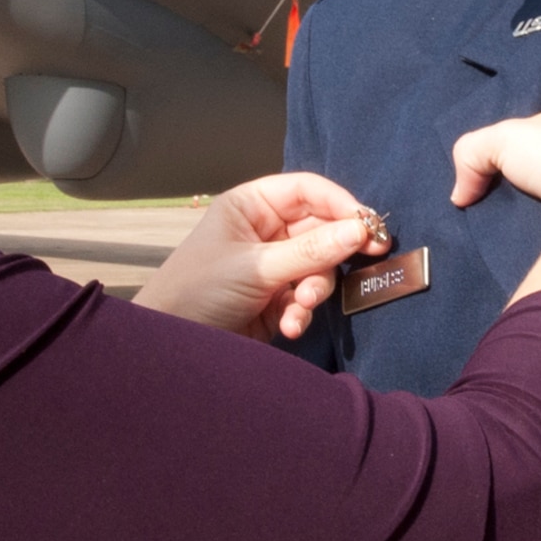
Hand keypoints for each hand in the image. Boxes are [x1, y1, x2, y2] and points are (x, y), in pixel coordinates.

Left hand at [134, 173, 388, 340]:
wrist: (170, 349)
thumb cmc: (199, 290)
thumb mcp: (256, 267)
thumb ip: (310, 251)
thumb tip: (360, 229)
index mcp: (250, 206)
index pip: (307, 191)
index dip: (340, 203)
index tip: (369, 224)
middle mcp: (263, 231)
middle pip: (319, 229)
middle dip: (334, 252)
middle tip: (370, 259)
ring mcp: (271, 266)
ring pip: (317, 266)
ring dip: (315, 288)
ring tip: (302, 305)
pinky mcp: (274, 300)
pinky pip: (305, 297)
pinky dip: (303, 310)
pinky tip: (291, 325)